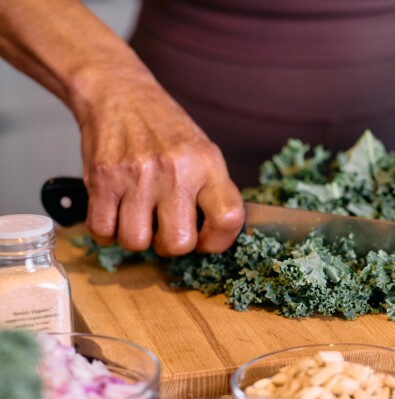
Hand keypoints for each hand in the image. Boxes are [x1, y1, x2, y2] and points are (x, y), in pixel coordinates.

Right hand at [75, 70, 243, 255]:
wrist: (119, 93)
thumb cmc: (163, 129)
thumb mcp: (203, 153)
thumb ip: (214, 193)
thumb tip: (218, 237)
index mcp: (207, 164)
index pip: (227, 220)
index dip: (218, 241)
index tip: (205, 239)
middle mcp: (175, 171)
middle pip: (178, 243)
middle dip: (170, 245)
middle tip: (165, 227)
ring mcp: (136, 176)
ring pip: (137, 242)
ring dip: (137, 238)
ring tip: (139, 217)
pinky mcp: (102, 179)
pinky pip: (103, 231)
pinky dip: (108, 232)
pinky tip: (115, 214)